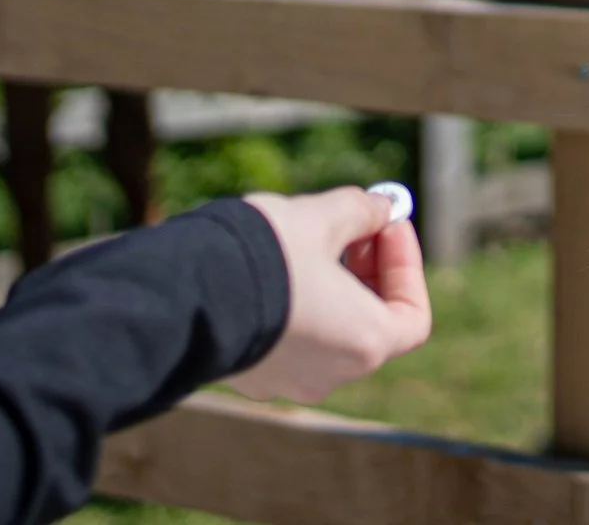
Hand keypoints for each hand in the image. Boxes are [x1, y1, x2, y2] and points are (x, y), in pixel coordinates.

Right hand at [229, 186, 433, 403]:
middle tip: (357, 227)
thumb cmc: (264, 258)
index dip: (407, 267)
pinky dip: (296, 305)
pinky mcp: (248, 375)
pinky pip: (287, 339)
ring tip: (311, 237)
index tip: (388, 226)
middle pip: (371, 323)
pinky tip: (274, 266)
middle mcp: (329, 375)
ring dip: (332, 285)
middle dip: (369, 270)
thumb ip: (361, 211)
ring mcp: (284, 381)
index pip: (411, 317)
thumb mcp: (323, 217)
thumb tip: (380, 208)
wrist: (177, 296)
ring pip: (327, 330)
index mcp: (363, 345)